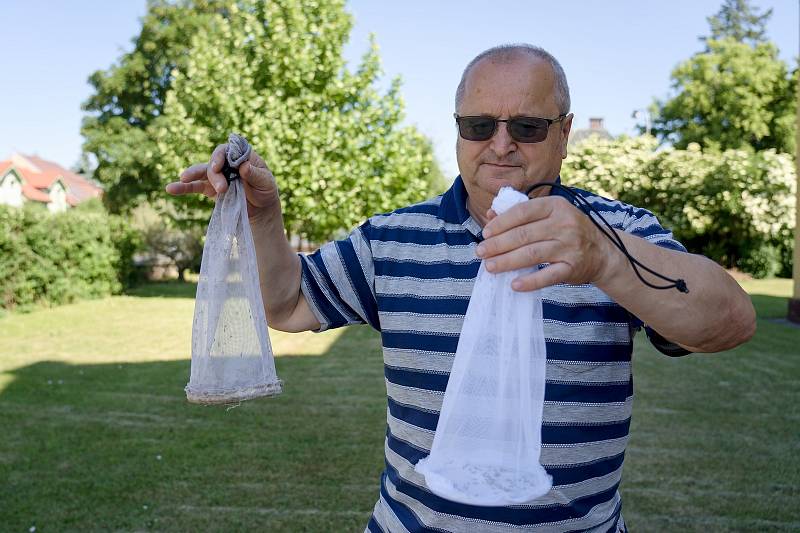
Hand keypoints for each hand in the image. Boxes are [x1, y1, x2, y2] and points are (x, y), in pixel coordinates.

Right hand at [165, 144, 278, 219]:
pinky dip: (183, 188)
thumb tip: (243, 167)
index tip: (217, 167)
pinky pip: (194, 187)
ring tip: (183, 179)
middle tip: (222, 189)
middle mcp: (227, 163)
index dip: (220, 156)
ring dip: (193, 176)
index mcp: (241, 156)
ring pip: (202, 172)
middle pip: (214, 163)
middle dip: (214, 175)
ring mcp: (217, 175)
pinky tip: (170, 189)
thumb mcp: (266, 182)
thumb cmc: (266, 191)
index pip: (227, 150)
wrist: (261, 210)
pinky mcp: (210, 189)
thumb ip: (255, 174)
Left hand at [475, 196, 615, 290]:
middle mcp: (564, 224)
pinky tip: (514, 284)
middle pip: (524, 234)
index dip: (501, 223)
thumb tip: (490, 214)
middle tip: (480, 252)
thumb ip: (520, 213)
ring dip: (507, 261)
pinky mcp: (573, 267)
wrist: (602, 252)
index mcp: (556, 205)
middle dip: (498, 244)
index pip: (522, 212)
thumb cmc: (567, 230)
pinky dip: (530, 281)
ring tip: (490, 266)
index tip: (485, 233)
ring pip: (532, 254)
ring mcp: (570, 246)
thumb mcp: (549, 215)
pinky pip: (548, 276)